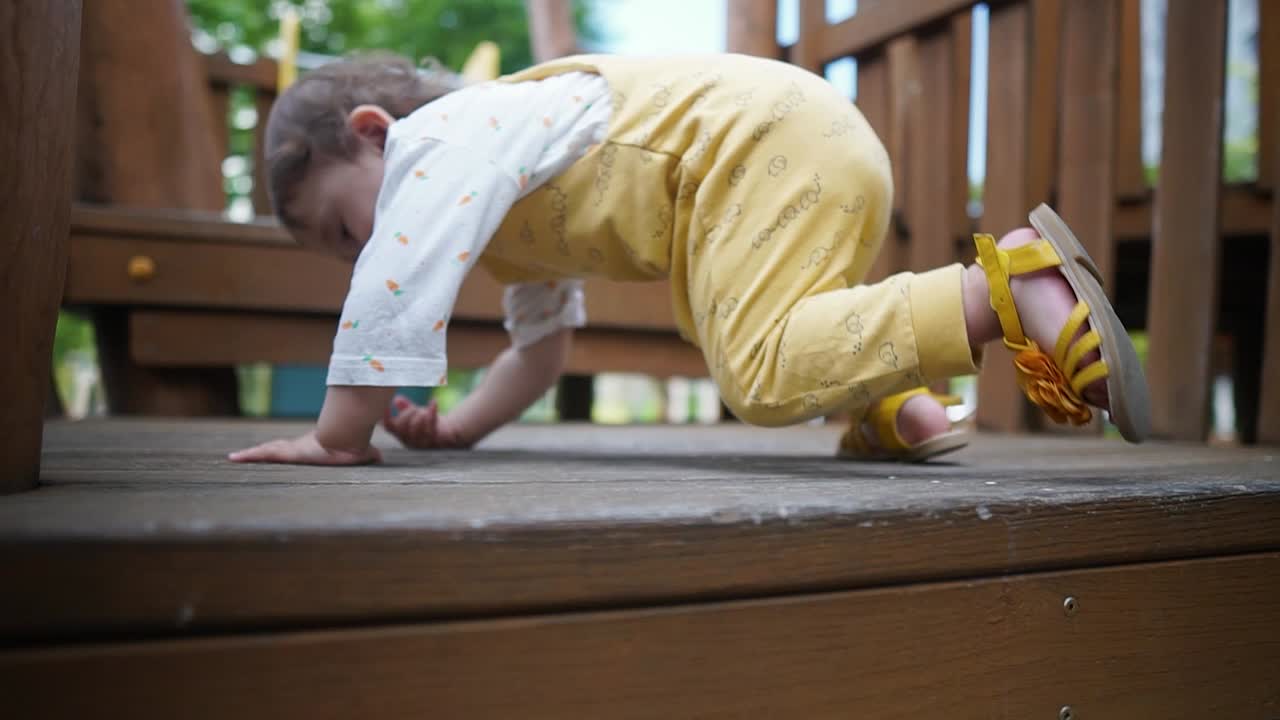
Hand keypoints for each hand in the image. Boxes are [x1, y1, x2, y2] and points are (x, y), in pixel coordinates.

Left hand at [228, 430, 381, 464]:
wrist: (344, 438)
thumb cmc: (351, 445)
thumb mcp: (360, 454)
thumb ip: (368, 455)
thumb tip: (382, 458)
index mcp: (310, 448)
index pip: (292, 449)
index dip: (280, 450)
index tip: (272, 451)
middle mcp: (297, 447)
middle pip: (273, 449)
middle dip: (259, 452)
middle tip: (242, 456)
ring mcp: (289, 448)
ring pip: (265, 451)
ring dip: (249, 455)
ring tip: (232, 458)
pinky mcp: (284, 451)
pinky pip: (263, 454)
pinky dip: (248, 456)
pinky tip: (233, 458)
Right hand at [383, 396, 470, 449]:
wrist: (447, 432)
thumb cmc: (427, 422)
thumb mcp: (414, 413)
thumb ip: (404, 407)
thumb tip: (396, 399)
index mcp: (401, 434)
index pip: (389, 427)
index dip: (386, 416)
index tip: (387, 403)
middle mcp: (410, 441)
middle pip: (402, 427)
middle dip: (407, 413)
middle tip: (414, 408)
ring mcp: (422, 443)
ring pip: (416, 428)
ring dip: (420, 415)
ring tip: (424, 410)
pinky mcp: (435, 440)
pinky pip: (431, 426)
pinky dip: (432, 411)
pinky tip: (433, 402)